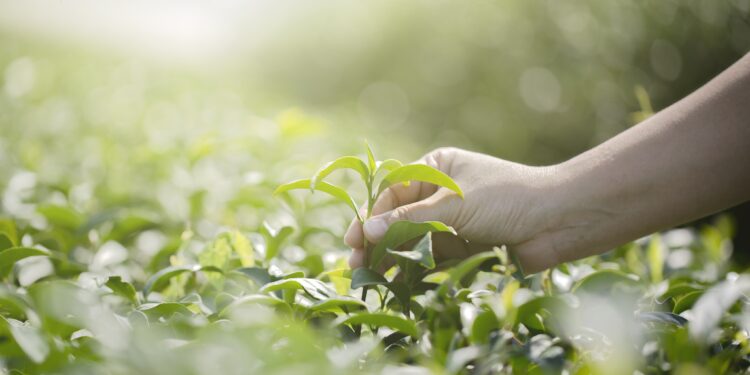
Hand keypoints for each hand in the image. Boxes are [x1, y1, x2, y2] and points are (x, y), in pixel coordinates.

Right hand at [345, 147, 562, 272]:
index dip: (370, 215)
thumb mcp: (453, 204)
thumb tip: (365, 232)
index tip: (353, 238)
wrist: (558, 220)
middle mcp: (440, 193)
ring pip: (412, 239)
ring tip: (369, 275)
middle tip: (355, 261)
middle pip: (398, 217)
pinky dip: (413, 268)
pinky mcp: (463, 246)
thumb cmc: (506, 198)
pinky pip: (430, 257)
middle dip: (376, 239)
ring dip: (391, 256)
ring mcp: (451, 220)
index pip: (393, 191)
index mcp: (436, 168)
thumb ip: (409, 219)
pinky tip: (394, 280)